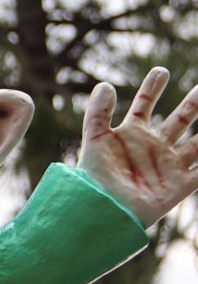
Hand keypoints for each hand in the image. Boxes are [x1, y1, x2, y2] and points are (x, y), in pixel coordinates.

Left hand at [78, 67, 197, 226]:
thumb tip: (105, 85)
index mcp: (132, 135)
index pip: (145, 105)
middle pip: (180, 119)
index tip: (161, 72)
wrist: (104, 211)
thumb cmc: (95, 179)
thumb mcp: (94, 141)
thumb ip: (98, 113)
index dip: (153, 88)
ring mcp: (168, 166)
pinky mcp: (179, 186)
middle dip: (193, 103)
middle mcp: (153, 148)